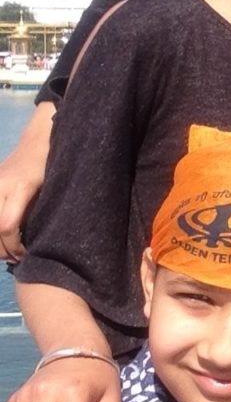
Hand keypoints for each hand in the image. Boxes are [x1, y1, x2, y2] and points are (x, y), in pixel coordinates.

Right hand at [0, 102, 53, 261]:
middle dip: (2, 249)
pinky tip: (1, 238)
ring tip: (7, 252)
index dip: (15, 246)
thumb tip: (42, 242)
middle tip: (16, 258)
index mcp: (21, 188)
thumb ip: (42, 212)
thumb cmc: (52, 168)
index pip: (7, 227)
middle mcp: (0, 186)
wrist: (37, 143)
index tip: (27, 254)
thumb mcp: (53, 190)